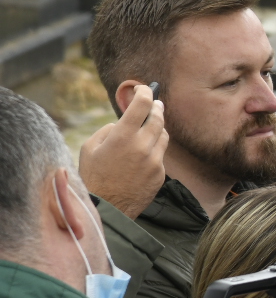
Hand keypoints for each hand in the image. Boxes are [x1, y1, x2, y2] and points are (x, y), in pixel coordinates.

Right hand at [80, 82, 166, 219]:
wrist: (106, 209)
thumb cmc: (92, 176)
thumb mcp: (90, 148)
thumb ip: (108, 130)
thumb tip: (122, 123)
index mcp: (122, 137)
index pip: (141, 105)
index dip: (145, 92)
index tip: (144, 88)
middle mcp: (142, 147)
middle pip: (158, 118)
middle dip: (156, 107)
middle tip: (155, 103)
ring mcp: (155, 161)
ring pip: (163, 136)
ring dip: (158, 128)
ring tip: (151, 125)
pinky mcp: (160, 174)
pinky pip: (161, 155)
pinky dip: (154, 149)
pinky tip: (144, 152)